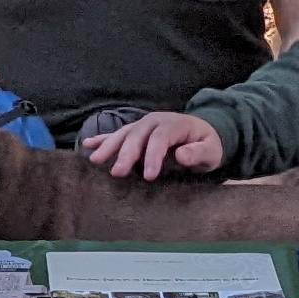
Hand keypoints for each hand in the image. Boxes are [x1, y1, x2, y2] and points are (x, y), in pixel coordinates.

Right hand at [85, 112, 226, 179]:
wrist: (203, 134)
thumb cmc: (207, 145)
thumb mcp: (211, 150)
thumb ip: (198, 153)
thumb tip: (181, 155)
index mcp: (175, 124)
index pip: (161, 138)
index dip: (154, 156)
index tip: (149, 176)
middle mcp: (156, 121)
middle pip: (138, 135)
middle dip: (126, 153)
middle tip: (117, 173)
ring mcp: (143, 125)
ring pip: (124, 133)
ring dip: (109, 146)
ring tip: (95, 159)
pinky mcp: (136, 132)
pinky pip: (117, 134)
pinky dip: (102, 139)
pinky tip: (87, 145)